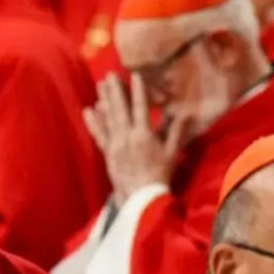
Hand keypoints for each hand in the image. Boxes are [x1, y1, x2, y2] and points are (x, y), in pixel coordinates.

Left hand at [83, 73, 185, 205]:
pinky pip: (99, 135)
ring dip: (104, 100)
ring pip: (108, 119)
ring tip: (99, 85)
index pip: (141, 108)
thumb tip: (184, 113)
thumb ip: (176, 132)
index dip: (138, 90)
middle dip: (116, 91)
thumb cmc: (159, 176)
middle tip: (109, 74)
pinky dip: (94, 122)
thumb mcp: (172, 154)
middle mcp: (127, 137)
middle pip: (121, 109)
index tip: (134, 74)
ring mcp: (115, 145)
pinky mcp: (107, 154)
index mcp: (144, 136)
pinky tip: (89, 110)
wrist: (140, 198)